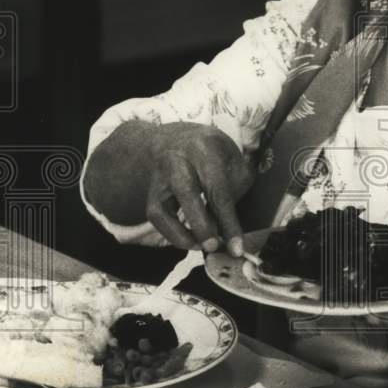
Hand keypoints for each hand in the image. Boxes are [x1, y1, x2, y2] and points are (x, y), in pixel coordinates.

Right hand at [144, 122, 253, 255]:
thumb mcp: (233, 160)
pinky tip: (189, 241)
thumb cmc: (213, 153)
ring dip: (181, 235)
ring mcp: (159, 177)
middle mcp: (178, 160)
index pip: (218, 190)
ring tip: (202, 247)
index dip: (228, 221)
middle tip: (214, 247)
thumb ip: (235, 189)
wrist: (176, 139)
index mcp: (206, 149)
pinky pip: (156, 218)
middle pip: (186, 193)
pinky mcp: (150, 193)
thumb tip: (224, 227)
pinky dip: (172, 234)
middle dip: (201, 225)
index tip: (237, 248)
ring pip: (162, 209)